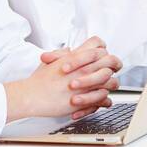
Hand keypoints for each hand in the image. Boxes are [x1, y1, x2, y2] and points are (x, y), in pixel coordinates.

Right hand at [5, 41, 122, 121]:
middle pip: (111, 60)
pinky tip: (101, 101)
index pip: (98, 44)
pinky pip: (104, 100)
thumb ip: (62, 54)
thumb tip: (70, 50)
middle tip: (113, 69)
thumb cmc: (39, 81)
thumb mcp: (50, 61)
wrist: (32, 96)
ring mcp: (87, 84)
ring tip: (106, 87)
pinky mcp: (87, 100)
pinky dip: (104, 101)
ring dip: (110, 84)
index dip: (103, 49)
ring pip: (112, 81)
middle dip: (114, 64)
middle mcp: (85, 68)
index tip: (103, 55)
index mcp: (77, 57)